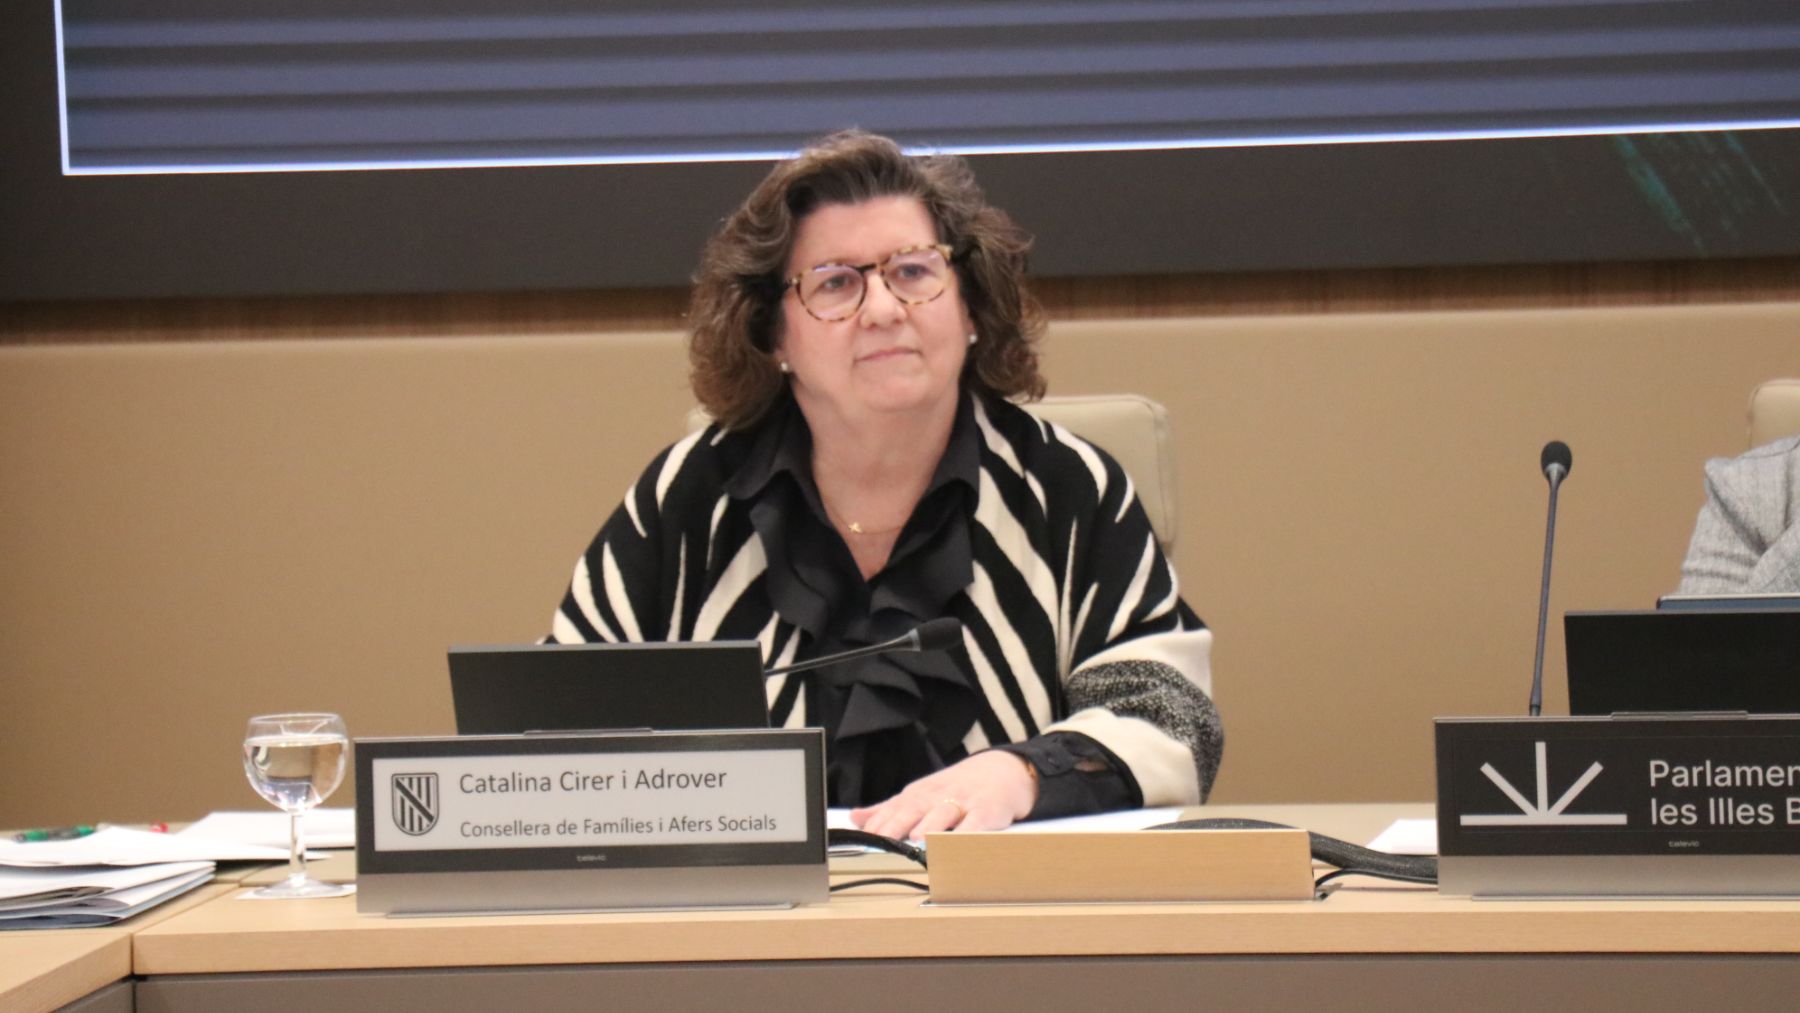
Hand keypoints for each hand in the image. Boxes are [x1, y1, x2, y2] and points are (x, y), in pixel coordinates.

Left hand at [850, 750, 1037, 840]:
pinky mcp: (987, 810)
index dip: (877, 824)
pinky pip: (977, 824)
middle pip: (914, 809)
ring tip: (918, 840)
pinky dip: (967, 835)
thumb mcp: (921, 794)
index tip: (861, 839)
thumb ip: (889, 809)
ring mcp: (962, 802)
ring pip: (944, 814)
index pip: (893, 809)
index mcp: (918, 794)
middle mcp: (937, 796)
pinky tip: (958, 846)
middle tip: (882, 840)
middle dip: (896, 824)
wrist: (1003, 770)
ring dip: (931, 826)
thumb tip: (855, 817)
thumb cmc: (956, 788)